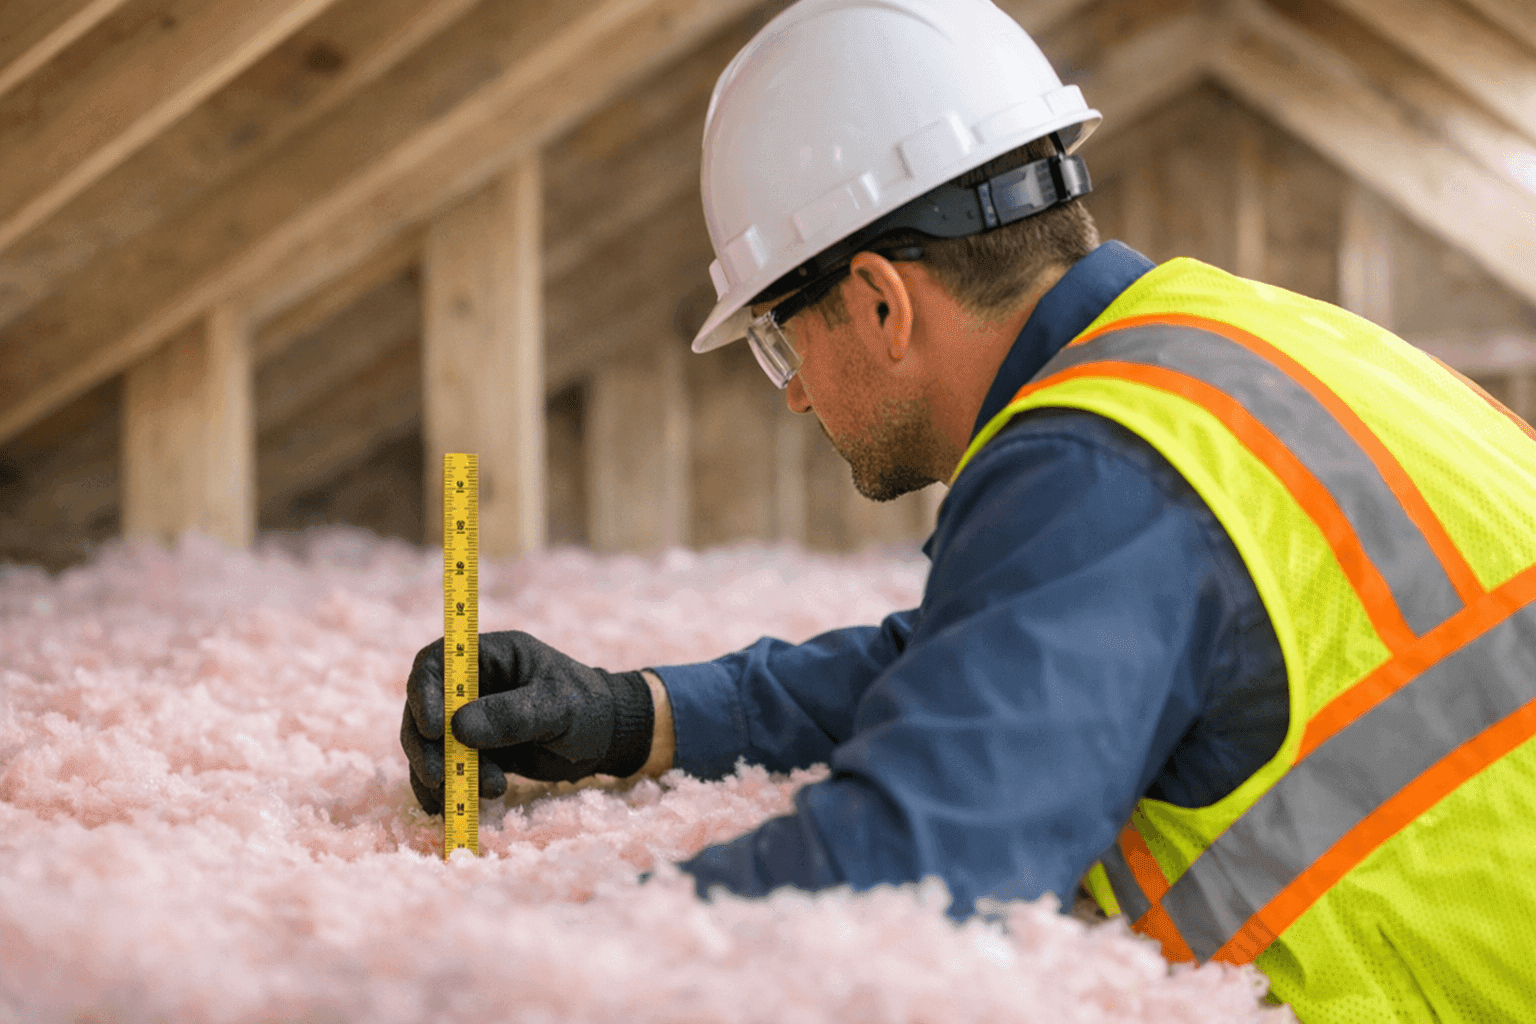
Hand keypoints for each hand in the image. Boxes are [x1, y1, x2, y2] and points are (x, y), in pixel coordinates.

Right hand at [400, 631, 654, 814]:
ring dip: (440, 773)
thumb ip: (513, 715)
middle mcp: (472, 684)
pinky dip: (444, 790)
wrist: (607, 739)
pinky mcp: (476, 750)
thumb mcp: (558, 707)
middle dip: (427, 747)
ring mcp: (470, 718)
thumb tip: (458, 729)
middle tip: (441, 777)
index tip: (435, 730)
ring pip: (432, 745)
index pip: (437, 664)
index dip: (424, 693)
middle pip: (424, 710)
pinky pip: (447, 769)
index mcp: (490, 655)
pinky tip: (452, 809)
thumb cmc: (588, 707)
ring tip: (473, 796)